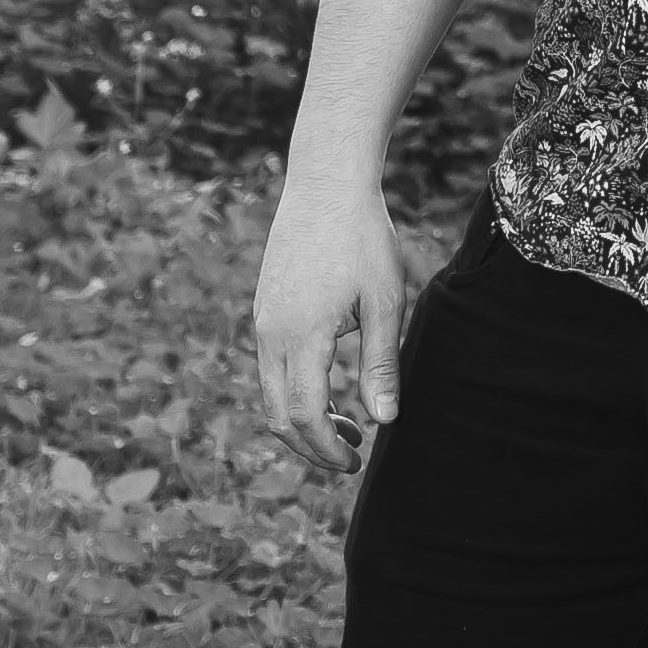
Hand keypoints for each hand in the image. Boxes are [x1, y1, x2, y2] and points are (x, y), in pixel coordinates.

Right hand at [253, 177, 415, 477]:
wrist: (325, 184)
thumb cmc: (363, 238)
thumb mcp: (385, 300)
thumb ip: (381, 363)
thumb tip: (384, 421)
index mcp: (302, 336)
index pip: (306, 416)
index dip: (328, 450)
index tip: (356, 463)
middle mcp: (271, 335)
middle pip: (279, 416)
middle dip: (312, 447)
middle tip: (352, 457)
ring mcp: (262, 323)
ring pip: (270, 395)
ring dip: (304, 421)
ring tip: (348, 427)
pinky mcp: (263, 311)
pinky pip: (269, 369)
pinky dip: (294, 392)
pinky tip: (329, 387)